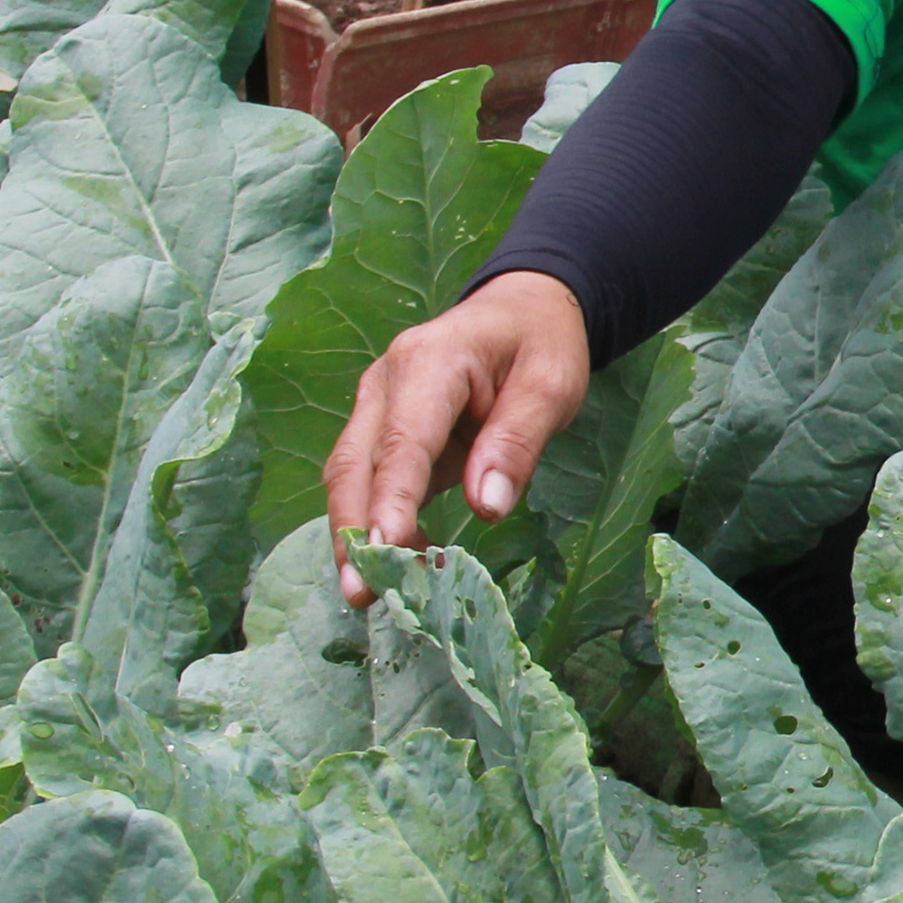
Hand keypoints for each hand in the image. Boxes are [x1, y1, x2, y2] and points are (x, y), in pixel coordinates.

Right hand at [323, 269, 590, 604]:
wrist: (524, 309)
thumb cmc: (539, 344)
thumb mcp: (551, 386)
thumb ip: (517, 443)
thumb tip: (487, 508)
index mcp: (429, 362)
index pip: (402, 440)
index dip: (393, 498)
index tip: (388, 548)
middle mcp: (387, 383)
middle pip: (356, 462)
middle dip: (353, 528)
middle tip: (361, 592)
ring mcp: (379, 406)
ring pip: (351, 474)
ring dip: (353, 532)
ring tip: (365, 593)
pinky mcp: (385, 429)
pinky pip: (371, 478)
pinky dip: (373, 521)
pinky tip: (390, 565)